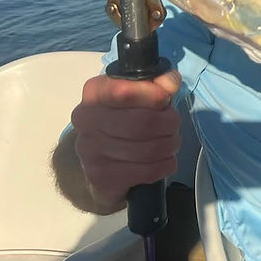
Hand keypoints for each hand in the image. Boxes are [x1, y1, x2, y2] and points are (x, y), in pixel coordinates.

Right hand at [69, 69, 182, 209]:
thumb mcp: (142, 93)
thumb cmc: (127, 118)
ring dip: (170, 145)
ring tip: (170, 142)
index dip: (154, 95)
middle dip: (170, 124)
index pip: (125, 92)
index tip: (166, 99)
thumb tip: (170, 82)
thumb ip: (158, 83)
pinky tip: (163, 160)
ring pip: (149, 149)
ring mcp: (90, 151)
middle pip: (144, 122)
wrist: (105, 160)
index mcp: (95, 92)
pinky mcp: (101, 177)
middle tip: (174, 125)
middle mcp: (86, 120)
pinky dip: (166, 164)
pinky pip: (149, 171)